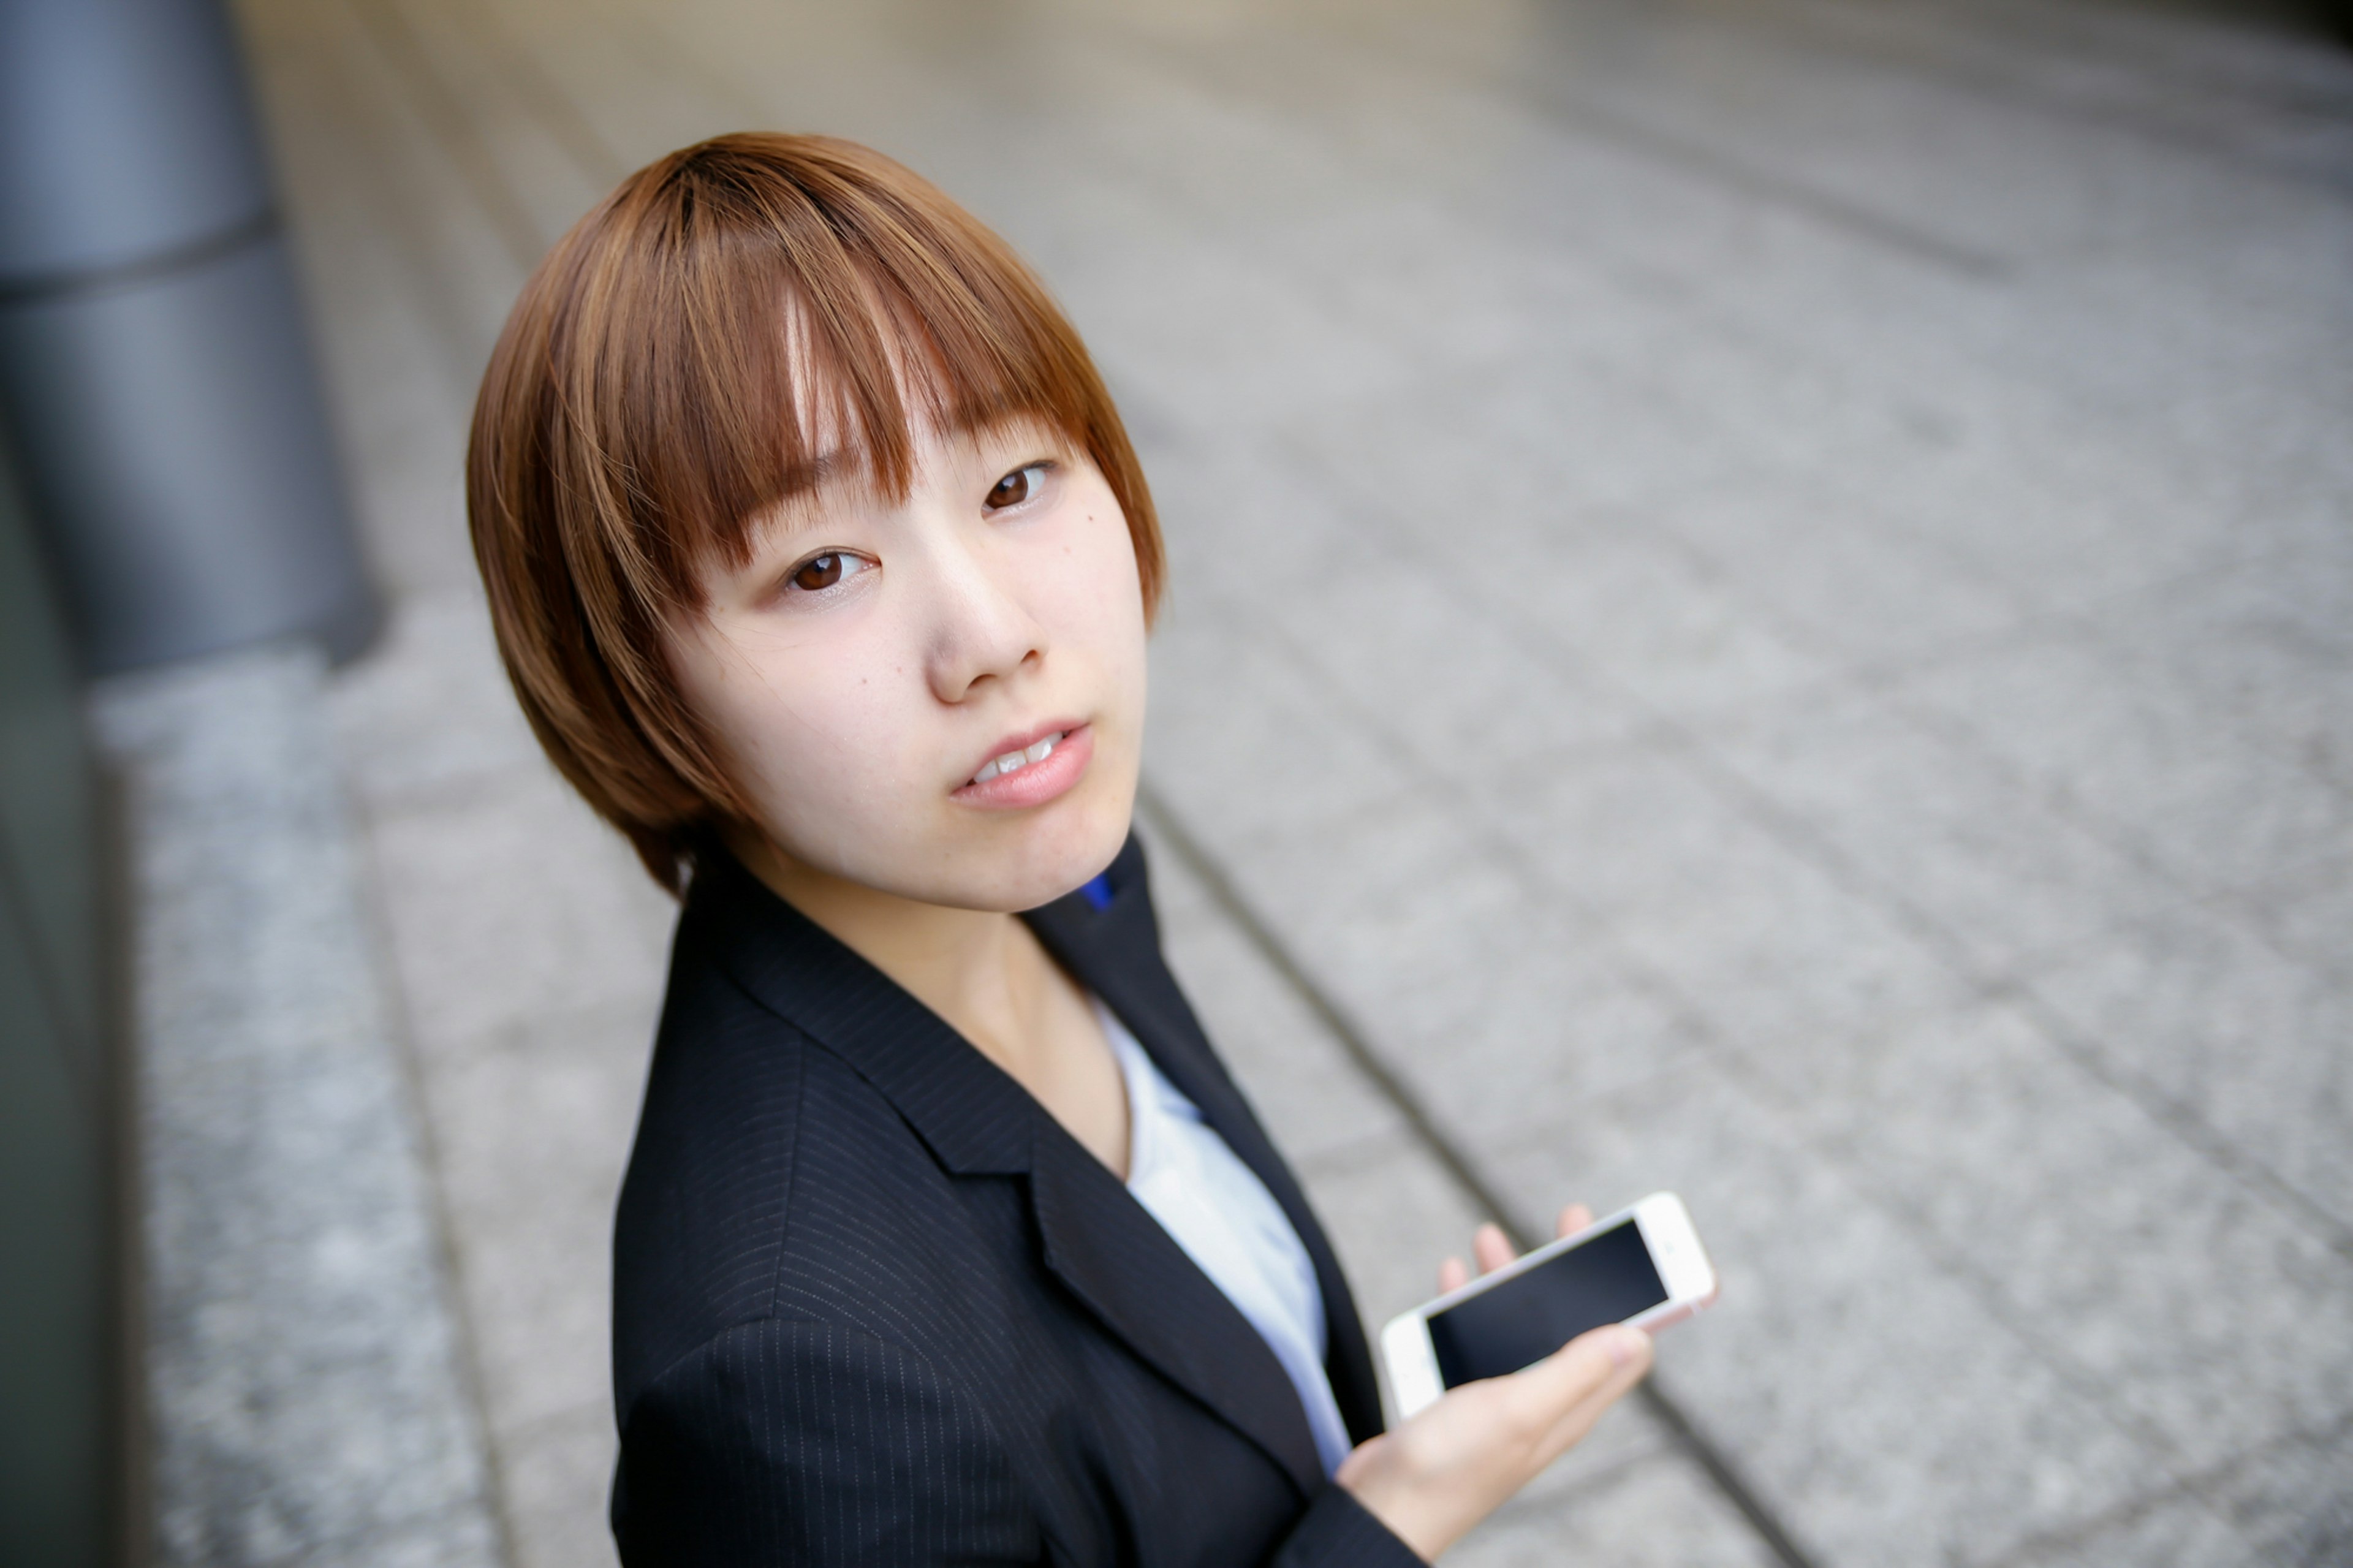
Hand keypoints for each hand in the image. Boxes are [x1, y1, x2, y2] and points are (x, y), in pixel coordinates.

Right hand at [1335, 1205, 1653, 1561]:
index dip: (1644, 1298)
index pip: (1627, 1346)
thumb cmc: (1450, 1467)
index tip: (1647, 1249)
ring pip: (1521, 1326)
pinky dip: (1467, 1305)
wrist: (1383, 1508)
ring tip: (1489, 1235)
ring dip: (1511, 1279)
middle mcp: (1546, 1401)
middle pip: (1574, 1323)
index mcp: (1571, 1405)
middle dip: (1574, 1269)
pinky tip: (1451, 1280)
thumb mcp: (1519, 1410)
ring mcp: (1505, 1401)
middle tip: (1570, 1218)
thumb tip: (1639, 1336)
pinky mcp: (1466, 1400)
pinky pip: (1477, 1341)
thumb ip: (1574, 1372)